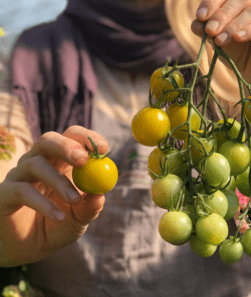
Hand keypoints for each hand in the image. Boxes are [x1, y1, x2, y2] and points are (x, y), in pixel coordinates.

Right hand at [0, 126, 108, 265]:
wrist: (28, 249)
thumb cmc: (57, 226)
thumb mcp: (79, 218)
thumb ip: (89, 207)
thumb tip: (101, 194)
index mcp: (59, 162)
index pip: (70, 137)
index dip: (87, 138)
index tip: (104, 148)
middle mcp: (37, 162)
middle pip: (48, 140)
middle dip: (66, 146)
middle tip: (83, 160)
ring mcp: (18, 176)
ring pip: (35, 164)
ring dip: (59, 181)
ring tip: (74, 200)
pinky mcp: (4, 194)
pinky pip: (22, 191)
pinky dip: (43, 203)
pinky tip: (59, 217)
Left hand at [191, 0, 250, 85]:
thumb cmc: (235, 49)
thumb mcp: (217, 38)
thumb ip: (206, 29)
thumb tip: (195, 22)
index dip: (212, 1)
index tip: (200, 16)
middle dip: (222, 14)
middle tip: (210, 31)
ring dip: (234, 25)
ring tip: (220, 40)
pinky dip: (250, 30)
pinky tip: (237, 38)